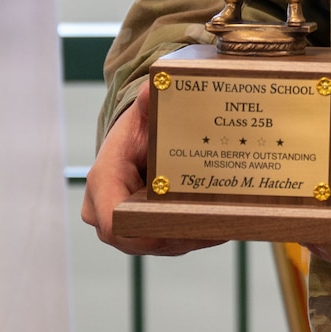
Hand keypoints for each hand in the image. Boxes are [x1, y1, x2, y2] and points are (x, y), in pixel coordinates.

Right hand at [81, 80, 223, 256]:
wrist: (133, 145)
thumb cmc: (138, 129)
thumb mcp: (144, 112)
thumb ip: (149, 101)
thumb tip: (153, 88)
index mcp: (104, 181)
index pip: (113, 221)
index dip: (142, 230)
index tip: (176, 226)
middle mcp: (107, 212)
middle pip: (142, 239)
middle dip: (180, 234)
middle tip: (217, 224)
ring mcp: (126, 228)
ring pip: (162, 244)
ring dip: (194, 236)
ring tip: (227, 224)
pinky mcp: (146, 235)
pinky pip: (172, 242)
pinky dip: (197, 235)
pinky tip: (225, 225)